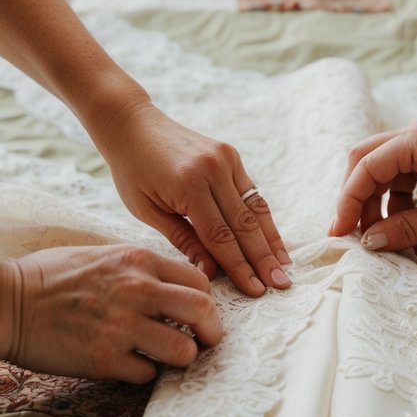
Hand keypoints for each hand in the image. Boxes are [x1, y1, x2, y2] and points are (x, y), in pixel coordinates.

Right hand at [3, 245, 221, 382]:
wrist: (5, 302)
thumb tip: (173, 287)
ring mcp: (123, 326)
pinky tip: (129, 365)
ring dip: (181, 357)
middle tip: (204, 342)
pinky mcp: (105, 359)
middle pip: (204, 313)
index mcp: (138, 261)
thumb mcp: (103, 255)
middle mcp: (138, 290)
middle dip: (210, 331)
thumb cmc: (49, 277)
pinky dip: (144, 373)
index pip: (199, 282)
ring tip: (166, 357)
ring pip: (184, 350)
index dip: (205, 301)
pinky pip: (148, 374)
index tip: (198, 314)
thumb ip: (141, 269)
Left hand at [96, 100, 291, 297]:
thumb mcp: (148, 211)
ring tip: (284, 268)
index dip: (240, 267)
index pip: (221, 236)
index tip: (255, 290)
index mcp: (188, 185)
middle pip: (245, 224)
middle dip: (264, 259)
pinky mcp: (231, 155)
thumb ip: (183, 240)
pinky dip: (263, 219)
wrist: (133, 125)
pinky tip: (273, 240)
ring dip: (271, 240)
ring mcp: (226, 159)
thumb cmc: (132, 172)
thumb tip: (211, 273)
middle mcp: (213, 169)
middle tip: (280, 285)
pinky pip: (252, 193)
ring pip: (256, 208)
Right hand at [330, 114, 416, 251]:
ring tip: (398, 246)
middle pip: (368, 164)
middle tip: (358, 237)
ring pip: (389, 176)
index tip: (340, 234)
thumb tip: (370, 242)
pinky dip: (409, 209)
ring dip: (386, 211)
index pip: (365, 168)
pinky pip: (411, 181)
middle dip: (359, 202)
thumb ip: (407, 227)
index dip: (347, 202)